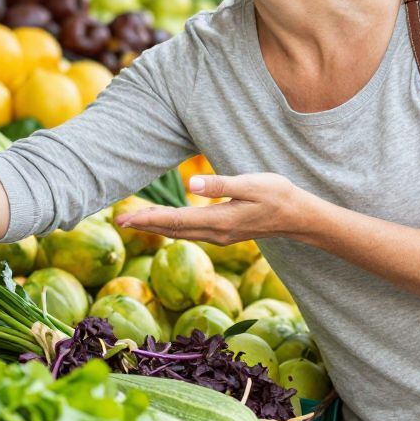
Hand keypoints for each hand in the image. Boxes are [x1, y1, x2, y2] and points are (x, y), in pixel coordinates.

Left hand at [115, 173, 312, 245]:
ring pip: (181, 233)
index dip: (148, 219)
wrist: (299, 217)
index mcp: (219, 221)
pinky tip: (166, 223)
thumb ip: (220, 185)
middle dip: (146, 225)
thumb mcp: (251, 184)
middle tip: (120, 221)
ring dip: (157, 227)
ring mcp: (220, 236)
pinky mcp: (224, 233)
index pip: (175, 221)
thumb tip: (191, 185)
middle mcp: (216, 233)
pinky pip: (191, 232)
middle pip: (173, 230)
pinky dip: (173, 227)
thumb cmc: (277, 195)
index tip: (126, 219)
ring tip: (136, 221)